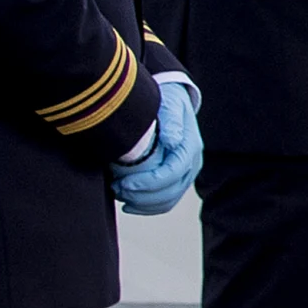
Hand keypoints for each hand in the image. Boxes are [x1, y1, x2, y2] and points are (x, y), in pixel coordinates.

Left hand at [112, 74, 201, 215]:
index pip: (173, 173)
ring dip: (142, 203)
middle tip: (116, 188)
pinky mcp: (176, 180)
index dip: (148, 183)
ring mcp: (186, 174)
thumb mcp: (168, 104)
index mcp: (190, 147)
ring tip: (118, 193)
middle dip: (141, 195)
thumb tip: (172, 140)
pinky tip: (127, 203)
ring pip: (168, 200)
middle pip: (171, 192)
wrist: (171, 100)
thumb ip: (170, 121)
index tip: (124, 183)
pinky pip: (165, 201)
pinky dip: (146, 207)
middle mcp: (192, 164)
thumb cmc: (165, 101)